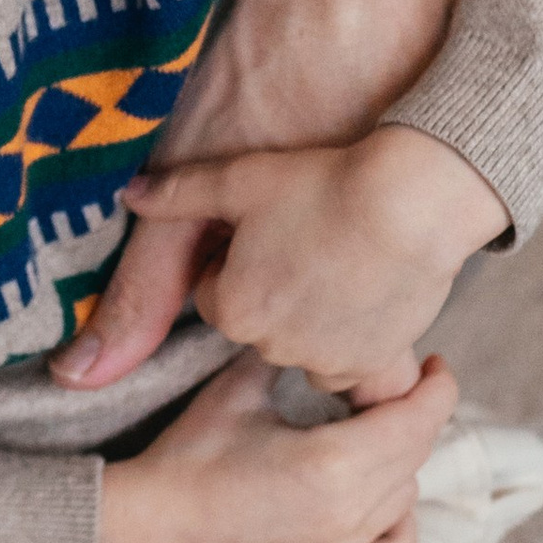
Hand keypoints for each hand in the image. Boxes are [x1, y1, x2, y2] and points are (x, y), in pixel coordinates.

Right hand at [95, 350, 459, 542]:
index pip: (419, 418)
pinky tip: (375, 498)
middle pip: (416, 453)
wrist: (145, 531)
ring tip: (370, 434)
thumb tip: (320, 324)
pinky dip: (397, 522)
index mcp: (334, 461)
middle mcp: (349, 511)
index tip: (434, 364)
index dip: (438, 385)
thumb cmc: (186, 456)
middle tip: (390, 388)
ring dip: (400, 460)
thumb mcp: (238, 390)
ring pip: (407, 496)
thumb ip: (289, 356)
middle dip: (414, 414)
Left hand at [126, 124, 506, 398]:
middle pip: (259, 320)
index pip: (216, 292)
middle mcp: (272, 346)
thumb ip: (176, 193)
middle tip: (307, 241)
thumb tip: (129, 195)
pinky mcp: (373, 363)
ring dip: (310, 319)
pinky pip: (348, 362)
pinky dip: (350, 339)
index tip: (268, 229)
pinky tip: (363, 294)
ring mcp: (326, 360)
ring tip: (338, 264)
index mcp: (232, 308)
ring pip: (302, 344)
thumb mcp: (238, 179)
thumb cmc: (322, 184)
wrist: (413, 203)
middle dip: (272, 290)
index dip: (238, 259)